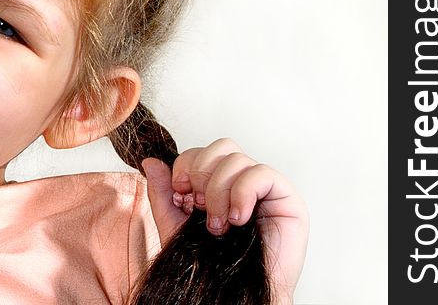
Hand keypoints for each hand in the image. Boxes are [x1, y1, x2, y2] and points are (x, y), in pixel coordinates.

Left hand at [141, 138, 308, 303]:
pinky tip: (237, 219)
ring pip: (238, 159)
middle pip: (222, 146)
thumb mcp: (175, 224)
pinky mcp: (288, 199)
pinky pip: (263, 174)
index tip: (181, 196)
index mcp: (220, 182)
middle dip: (201, 173)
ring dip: (219, 191)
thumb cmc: (210, 264)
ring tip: (218, 224)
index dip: (186, 167)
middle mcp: (244, 180)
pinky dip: (243, 193)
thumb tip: (150, 161)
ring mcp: (267, 188)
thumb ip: (162, 192)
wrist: (234, 295)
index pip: (202, 151)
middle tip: (199, 207)